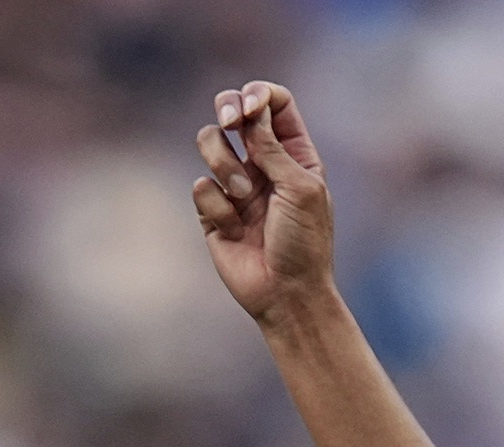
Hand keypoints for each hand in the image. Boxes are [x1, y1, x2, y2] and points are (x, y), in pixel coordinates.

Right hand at [192, 80, 335, 324]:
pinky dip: (217, 206)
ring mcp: (236, 184)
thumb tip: (249, 113)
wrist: (285, 294)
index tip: (251, 108)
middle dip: (228, 108)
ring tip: (243, 195)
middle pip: (234, 111)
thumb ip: (273, 147)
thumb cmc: (303, 244)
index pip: (274, 103)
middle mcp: (263, 163)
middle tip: (231, 123)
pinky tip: (234, 230)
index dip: (259, 96)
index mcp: (293, 154)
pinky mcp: (213, 210)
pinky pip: (201, 187)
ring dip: (223, 165)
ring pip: (210, 143)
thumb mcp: (299, 188)